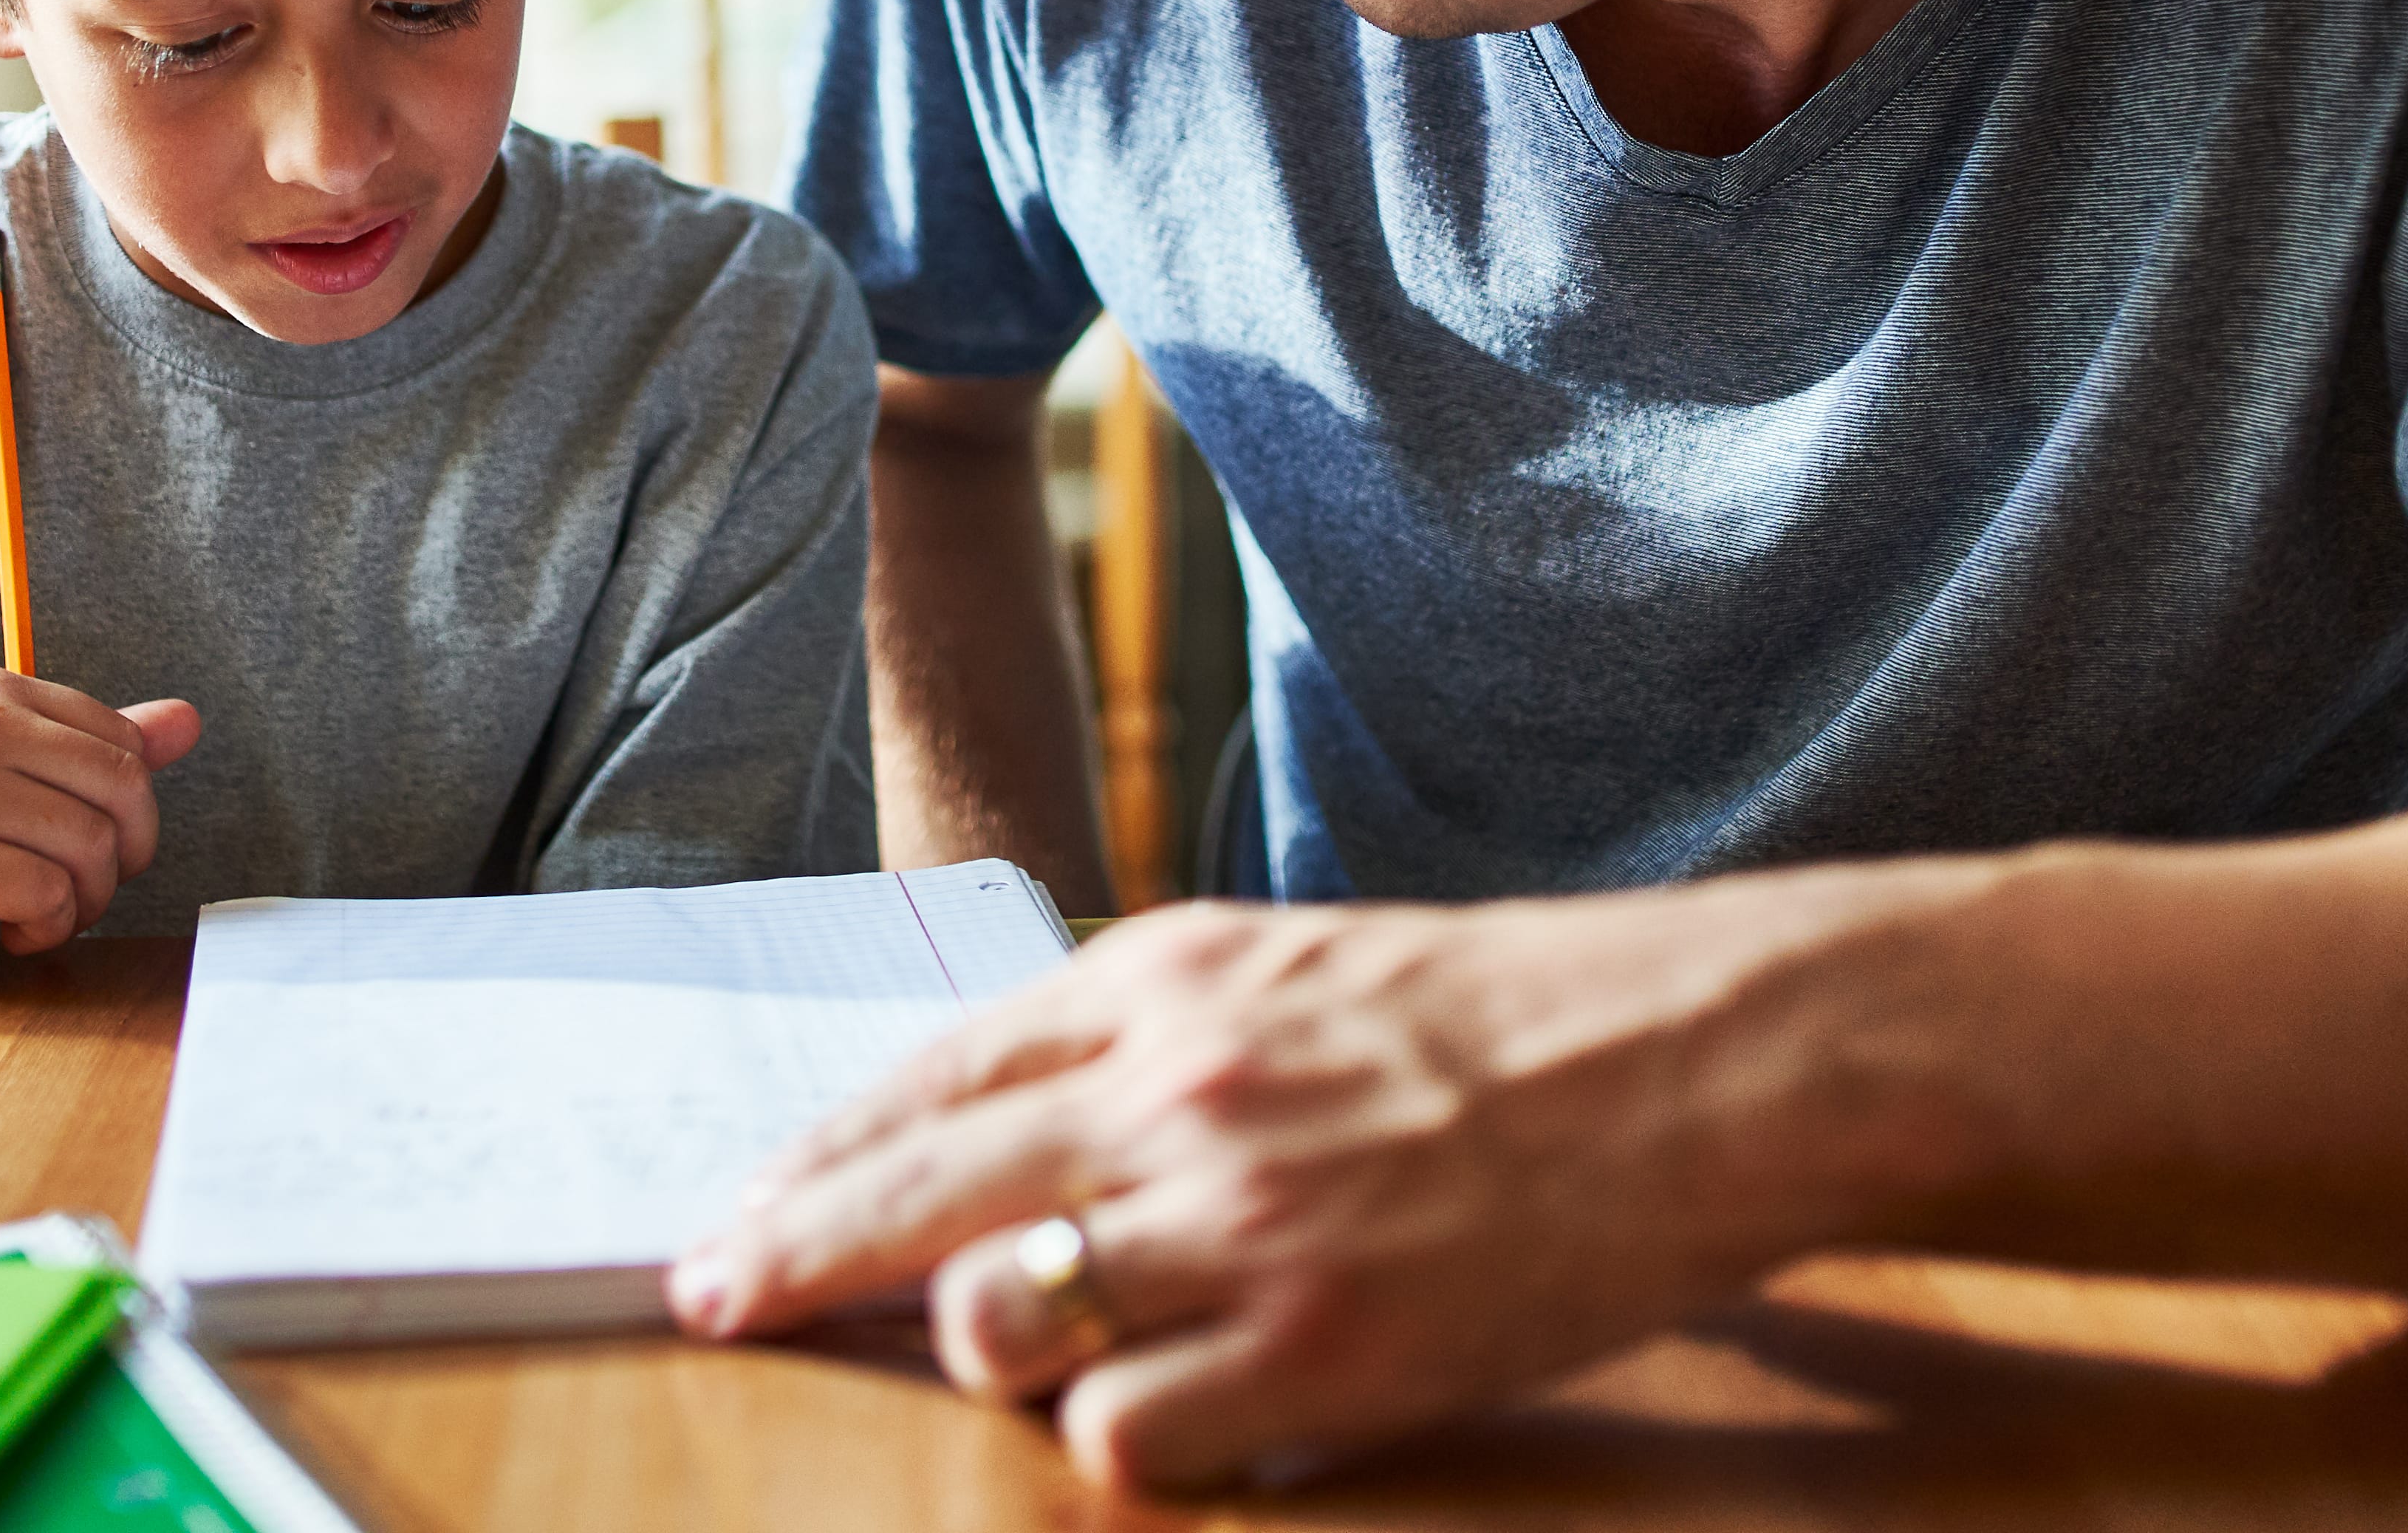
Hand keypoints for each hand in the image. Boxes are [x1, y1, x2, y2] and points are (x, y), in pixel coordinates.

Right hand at [0, 667, 202, 971]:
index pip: (126, 745)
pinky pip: (46, 896)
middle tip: (74, 892)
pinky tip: (3, 933)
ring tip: (34, 916)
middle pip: (125, 793)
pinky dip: (43, 929)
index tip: (90, 847)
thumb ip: (88, 745)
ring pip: (92, 850)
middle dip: (120, 859)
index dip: (130, 812)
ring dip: (80, 904)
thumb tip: (190, 721)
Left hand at [667, 886, 1866, 1490]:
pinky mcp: (1317, 1355)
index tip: (731, 1219)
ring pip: (998, 1322)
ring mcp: (1240, 1226)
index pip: (925, 1079)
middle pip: (909, 1196)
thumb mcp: (1289, 968)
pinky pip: (1124, 1437)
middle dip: (783, 1261)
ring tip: (1038, 1353)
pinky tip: (1181, 1410)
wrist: (1698, 1058)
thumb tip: (978, 1130)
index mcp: (1162, 980)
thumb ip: (1134, 1036)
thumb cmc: (1499, 1017)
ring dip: (990, 1351)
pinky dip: (1126, 1439)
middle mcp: (1174, 1091)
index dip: (811, 1161)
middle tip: (709, 1303)